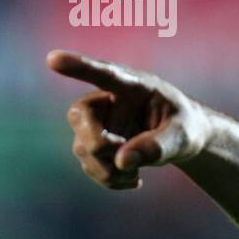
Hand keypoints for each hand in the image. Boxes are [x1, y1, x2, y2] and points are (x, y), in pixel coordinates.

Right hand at [46, 49, 212, 189]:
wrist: (180, 140)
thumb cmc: (184, 127)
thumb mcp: (183, 136)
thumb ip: (158, 145)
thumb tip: (121, 161)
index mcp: (134, 86)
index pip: (104, 73)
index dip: (79, 66)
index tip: (54, 59)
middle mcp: (109, 100)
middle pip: (80, 115)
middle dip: (97, 143)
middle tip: (121, 158)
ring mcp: (98, 123)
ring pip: (83, 147)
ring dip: (107, 169)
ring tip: (137, 174)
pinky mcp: (95, 144)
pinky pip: (90, 165)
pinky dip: (109, 179)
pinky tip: (134, 179)